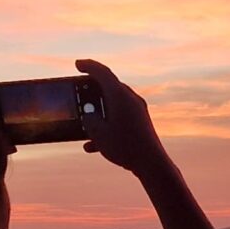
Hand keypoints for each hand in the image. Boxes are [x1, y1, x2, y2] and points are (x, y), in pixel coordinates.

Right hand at [75, 58, 169, 176]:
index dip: (88, 66)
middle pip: (109, 87)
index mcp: (120, 95)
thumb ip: (89, 120)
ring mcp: (138, 110)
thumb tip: (89, 116)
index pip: (102, 72)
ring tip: (84, 121)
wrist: (152, 164)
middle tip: (79, 91)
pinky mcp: (141, 123)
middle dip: (92, 90)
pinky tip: (91, 146)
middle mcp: (131, 99)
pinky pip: (120, 119)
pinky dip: (106, 126)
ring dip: (98, 110)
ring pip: (113, 104)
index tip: (77, 64)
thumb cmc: (125, 147)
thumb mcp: (98, 133)